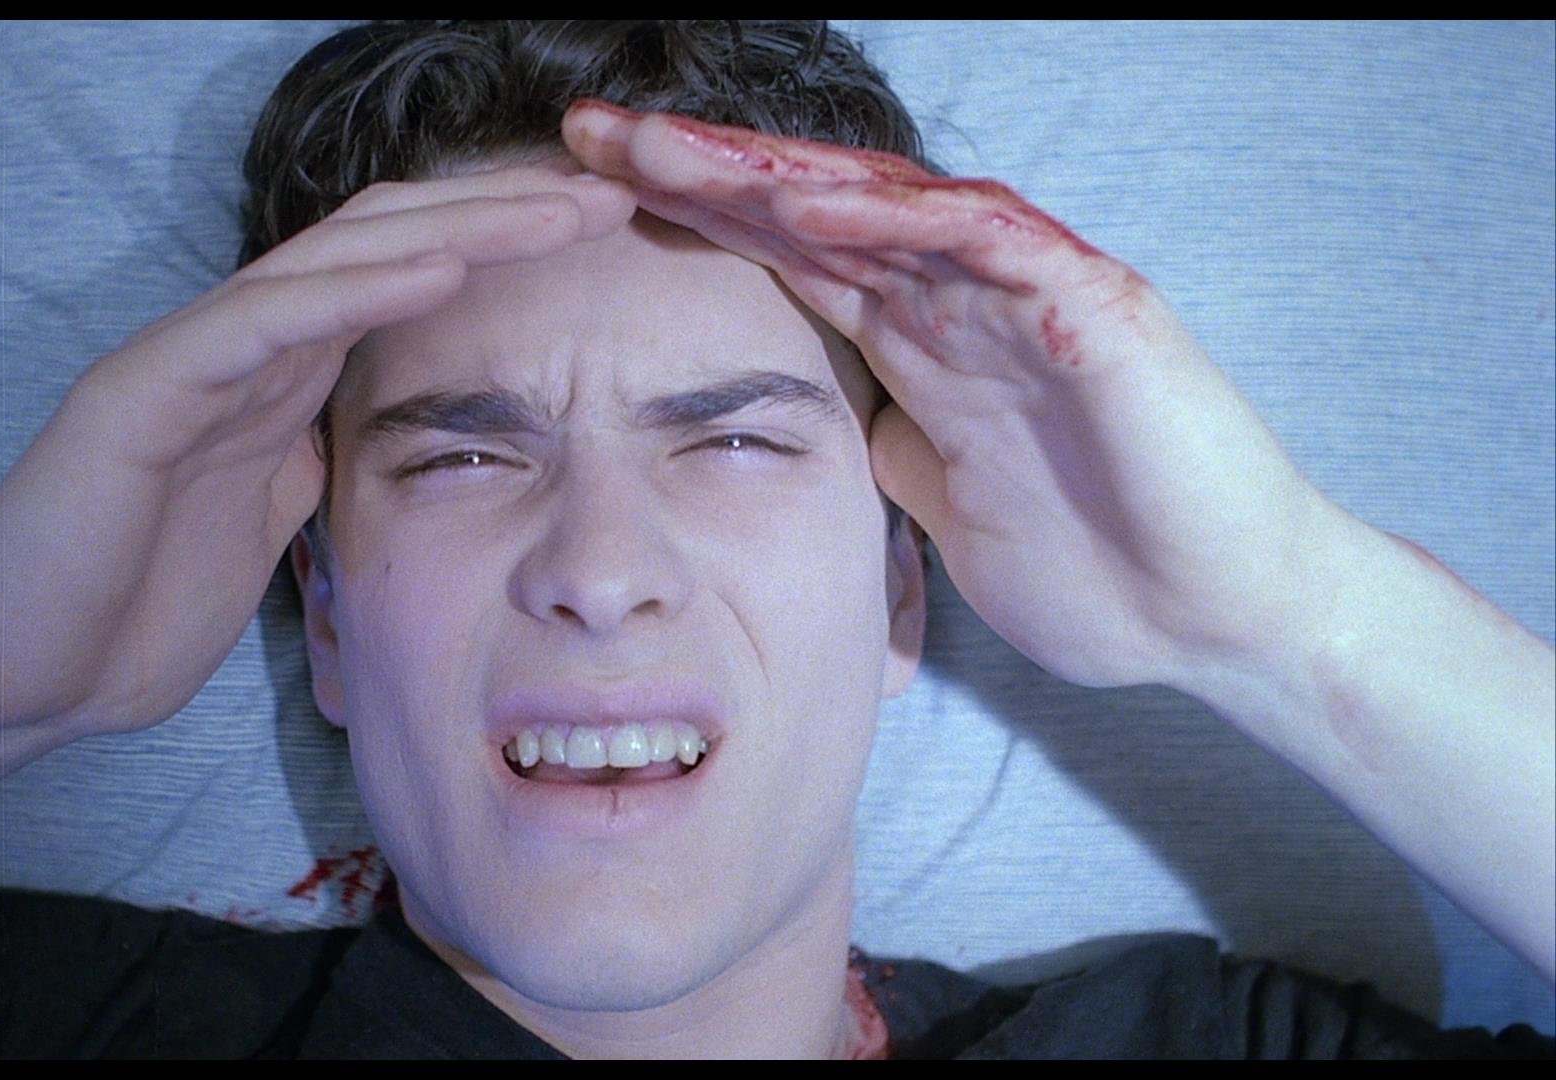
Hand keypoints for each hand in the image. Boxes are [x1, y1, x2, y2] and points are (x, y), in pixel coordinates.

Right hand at [0, 166, 635, 737]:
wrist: (18, 676)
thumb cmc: (134, 609)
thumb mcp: (274, 531)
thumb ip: (322, 468)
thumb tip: (393, 446)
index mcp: (281, 378)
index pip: (402, 277)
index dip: (499, 248)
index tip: (599, 242)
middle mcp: (244, 347)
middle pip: (388, 243)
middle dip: (502, 213)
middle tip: (610, 193)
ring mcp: (192, 358)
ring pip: (337, 258)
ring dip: (457, 227)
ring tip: (556, 207)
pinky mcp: (143, 392)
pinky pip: (265, 322)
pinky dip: (356, 290)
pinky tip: (441, 266)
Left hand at [564, 102, 1344, 691]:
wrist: (1215, 623)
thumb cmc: (1100, 571)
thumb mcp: (947, 513)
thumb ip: (892, 452)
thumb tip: (831, 427)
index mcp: (923, 345)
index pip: (787, 259)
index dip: (691, 221)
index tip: (586, 200)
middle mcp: (963, 301)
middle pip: (812, 212)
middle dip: (699, 170)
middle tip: (586, 134)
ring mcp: (1026, 296)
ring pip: (885, 204)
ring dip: (770, 172)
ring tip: (665, 147)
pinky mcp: (1094, 310)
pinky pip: (983, 243)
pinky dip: (895, 218)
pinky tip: (802, 200)